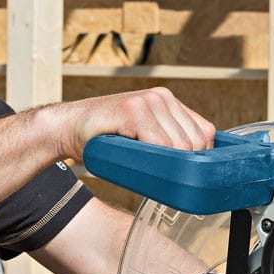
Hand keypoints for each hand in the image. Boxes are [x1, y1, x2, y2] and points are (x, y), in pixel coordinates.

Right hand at [50, 87, 215, 159]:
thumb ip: (169, 142)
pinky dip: (156, 160)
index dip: (201, 157)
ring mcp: (148, 101)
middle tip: (166, 177)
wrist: (68, 128)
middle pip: (195, 141)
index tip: (187, 173)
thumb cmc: (106, 140)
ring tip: (149, 169)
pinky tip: (141, 162)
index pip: (205, 133)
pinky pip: (160, 144)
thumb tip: (199, 169)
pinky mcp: (133, 110)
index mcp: (169, 102)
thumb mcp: (145, 138)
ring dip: (168, 165)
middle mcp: (162, 97)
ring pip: (180, 145)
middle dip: (186, 165)